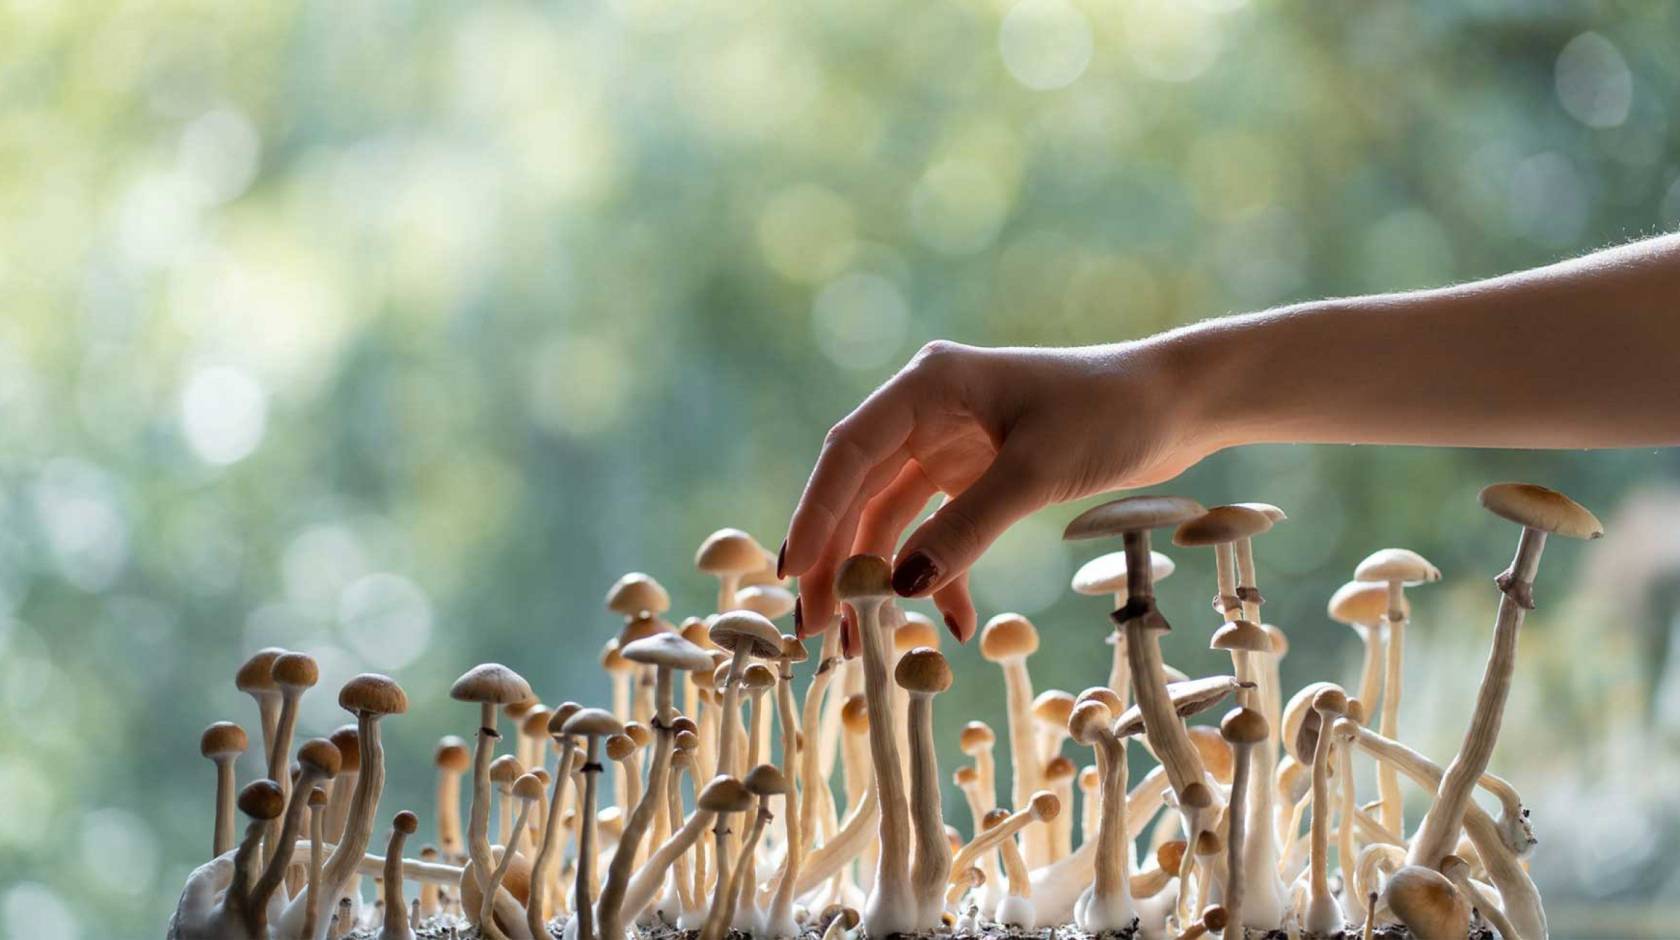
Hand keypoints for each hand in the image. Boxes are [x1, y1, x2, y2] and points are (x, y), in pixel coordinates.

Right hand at [780, 338, 1216, 648]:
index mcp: (929, 386)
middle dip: (836, 559)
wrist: (1178, 404)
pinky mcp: (975, 474)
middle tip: (817, 627)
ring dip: (879, 576)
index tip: (795, 574)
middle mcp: (926, 411)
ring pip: (889, 517)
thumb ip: (966, 529)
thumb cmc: (1112, 413)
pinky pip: (937, 530)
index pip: (850, 453)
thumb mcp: (1037, 472)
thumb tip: (901, 590)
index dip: (814, 514)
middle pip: (858, 490)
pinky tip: (954, 622)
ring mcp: (948, 444)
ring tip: (865, 640)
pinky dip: (940, 574)